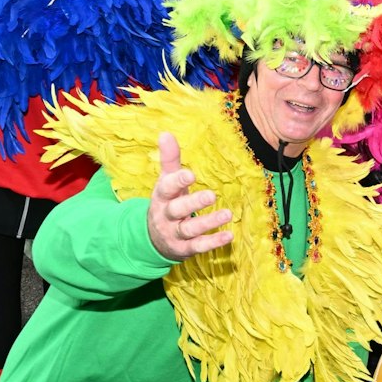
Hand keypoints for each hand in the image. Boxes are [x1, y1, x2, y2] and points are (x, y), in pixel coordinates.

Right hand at [147, 133, 233, 261]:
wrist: (151, 238)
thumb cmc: (166, 202)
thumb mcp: (165, 182)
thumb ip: (169, 160)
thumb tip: (165, 133)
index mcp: (162, 197)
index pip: (167, 188)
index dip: (177, 181)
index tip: (190, 174)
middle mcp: (166, 216)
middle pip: (177, 210)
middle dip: (193, 204)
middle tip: (212, 195)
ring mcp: (174, 233)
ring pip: (189, 229)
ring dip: (208, 223)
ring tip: (228, 214)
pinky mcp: (184, 248)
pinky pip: (198, 246)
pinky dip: (213, 242)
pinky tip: (229, 235)